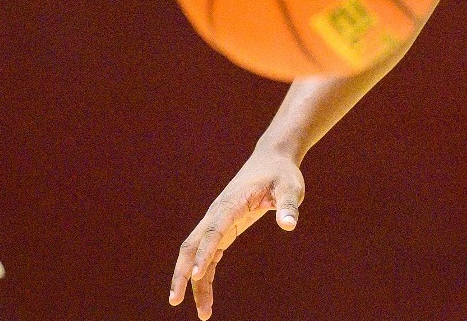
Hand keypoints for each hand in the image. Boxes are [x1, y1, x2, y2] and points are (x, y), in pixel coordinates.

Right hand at [169, 150, 304, 318]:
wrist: (272, 161)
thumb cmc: (281, 174)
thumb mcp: (291, 188)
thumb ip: (289, 205)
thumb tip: (289, 224)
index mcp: (231, 203)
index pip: (213, 230)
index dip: (204, 251)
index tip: (198, 274)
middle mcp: (218, 214)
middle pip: (191, 245)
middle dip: (181, 273)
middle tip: (175, 301)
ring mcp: (217, 222)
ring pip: (195, 254)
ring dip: (193, 282)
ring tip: (203, 313)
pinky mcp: (223, 229)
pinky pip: (208, 256)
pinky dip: (204, 276)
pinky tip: (207, 298)